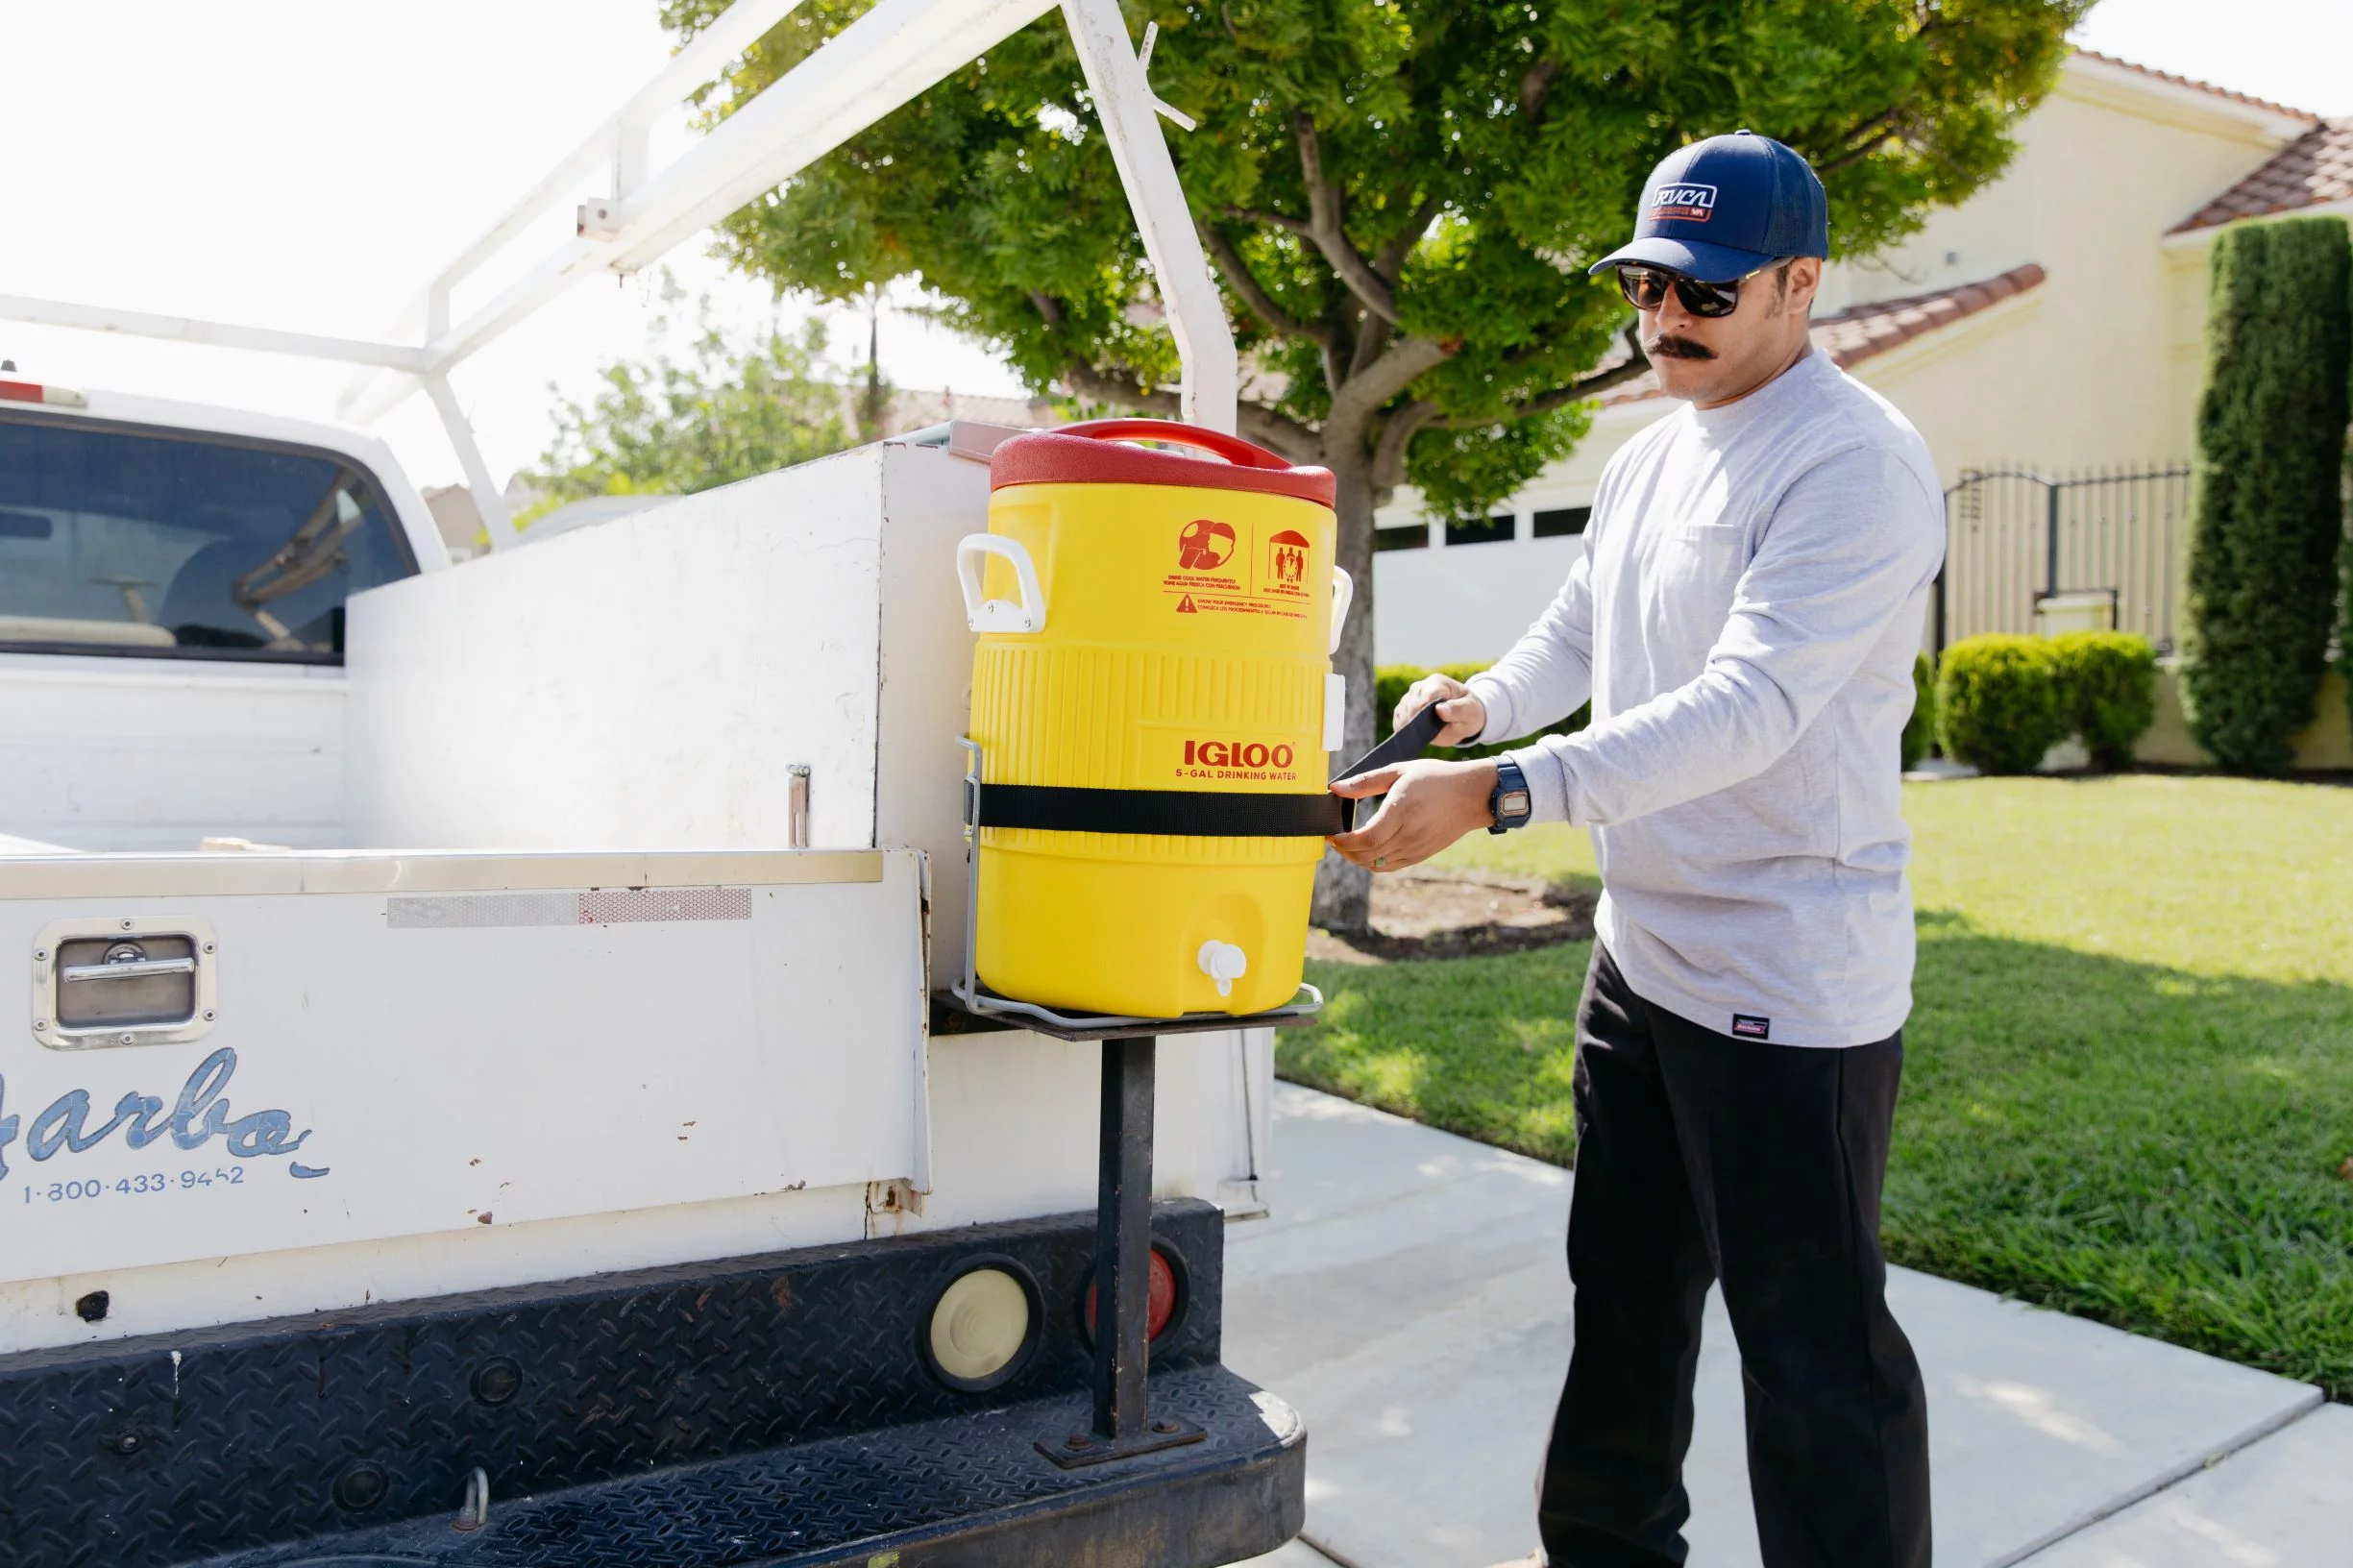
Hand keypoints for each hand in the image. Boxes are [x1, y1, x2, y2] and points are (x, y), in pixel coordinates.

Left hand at [1328, 758, 1498, 872]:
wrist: (1472, 796)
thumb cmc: (1435, 779)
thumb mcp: (1400, 771)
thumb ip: (1366, 781)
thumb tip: (1335, 788)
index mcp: (1401, 810)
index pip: (1366, 839)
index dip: (1344, 842)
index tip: (1331, 834)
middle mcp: (1409, 834)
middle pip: (1367, 855)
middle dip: (1344, 851)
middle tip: (1334, 838)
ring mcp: (1415, 848)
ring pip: (1375, 865)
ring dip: (1356, 858)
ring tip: (1346, 844)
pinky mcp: (1420, 855)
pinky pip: (1388, 867)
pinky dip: (1372, 863)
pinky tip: (1366, 850)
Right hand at [1395, 673, 1486, 747]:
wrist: (1464, 716)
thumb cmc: (1469, 713)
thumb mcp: (1471, 713)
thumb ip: (1458, 710)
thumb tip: (1440, 709)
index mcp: (1439, 683)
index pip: (1427, 694)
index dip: (1424, 709)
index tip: (1426, 726)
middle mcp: (1422, 686)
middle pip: (1411, 702)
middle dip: (1416, 719)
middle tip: (1424, 735)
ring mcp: (1412, 696)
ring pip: (1402, 710)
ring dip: (1409, 725)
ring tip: (1420, 736)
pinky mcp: (1405, 707)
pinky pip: (1398, 717)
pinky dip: (1402, 727)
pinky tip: (1411, 735)